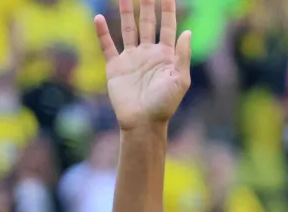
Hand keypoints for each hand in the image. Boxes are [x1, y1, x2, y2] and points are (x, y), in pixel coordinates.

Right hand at [94, 0, 191, 129]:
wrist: (143, 123)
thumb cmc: (164, 105)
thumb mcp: (180, 80)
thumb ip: (183, 55)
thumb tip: (187, 31)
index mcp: (165, 55)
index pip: (167, 26)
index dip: (168, 9)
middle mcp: (148, 53)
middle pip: (147, 22)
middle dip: (147, 4)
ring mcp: (131, 58)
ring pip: (128, 28)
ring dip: (126, 11)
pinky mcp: (115, 66)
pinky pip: (107, 45)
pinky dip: (102, 32)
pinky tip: (99, 18)